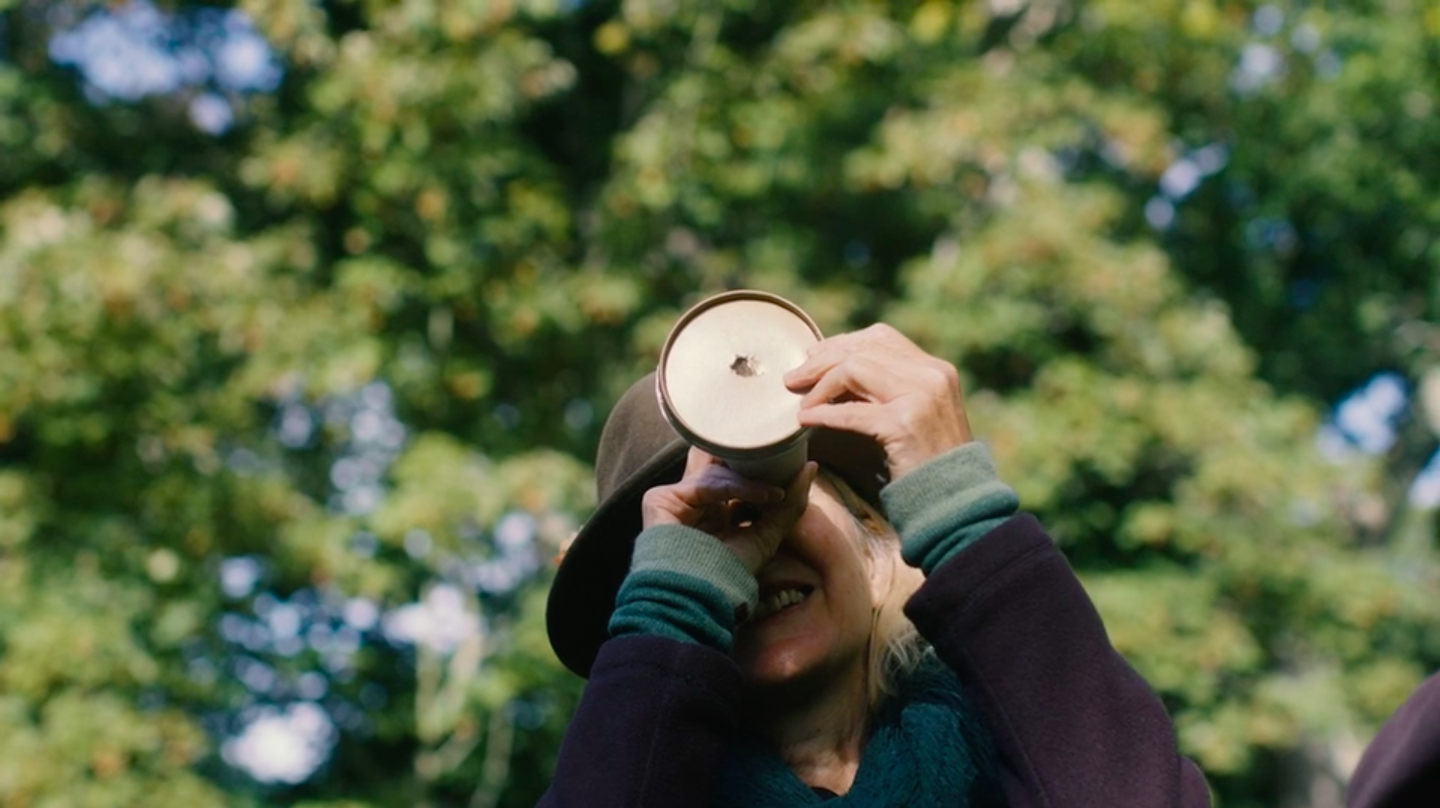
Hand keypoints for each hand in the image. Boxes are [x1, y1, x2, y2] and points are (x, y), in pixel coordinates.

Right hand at [641, 448, 816, 573]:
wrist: (699, 595)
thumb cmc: (728, 575)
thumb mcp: (768, 536)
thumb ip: (790, 504)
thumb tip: (811, 467)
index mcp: (715, 515)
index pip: (737, 480)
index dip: (761, 472)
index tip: (789, 468)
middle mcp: (695, 505)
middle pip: (723, 469)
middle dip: (753, 466)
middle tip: (780, 464)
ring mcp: (676, 501)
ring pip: (718, 473)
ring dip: (752, 481)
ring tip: (777, 493)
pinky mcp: (661, 499)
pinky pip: (705, 483)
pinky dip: (737, 486)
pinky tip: (763, 494)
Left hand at [783, 323, 971, 480]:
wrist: (956, 499)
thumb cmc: (929, 462)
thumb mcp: (916, 413)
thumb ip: (889, 389)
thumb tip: (836, 370)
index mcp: (936, 369)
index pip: (881, 338)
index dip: (842, 344)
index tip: (815, 357)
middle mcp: (931, 375)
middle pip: (863, 350)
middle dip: (821, 361)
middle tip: (793, 378)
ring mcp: (920, 397)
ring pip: (853, 370)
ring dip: (819, 385)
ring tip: (800, 401)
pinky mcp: (904, 425)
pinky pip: (851, 411)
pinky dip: (824, 413)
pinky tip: (805, 420)